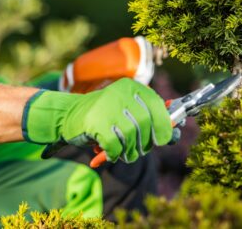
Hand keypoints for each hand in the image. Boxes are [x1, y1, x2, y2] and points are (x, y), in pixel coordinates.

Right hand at [22, 78, 172, 162]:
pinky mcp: (96, 122)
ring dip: (129, 151)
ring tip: (123, 153)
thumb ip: (148, 116)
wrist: (66, 114)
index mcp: (131, 87)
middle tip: (139, 151)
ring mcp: (107, 106)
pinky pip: (116, 146)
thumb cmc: (102, 115)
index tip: (164, 139)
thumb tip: (175, 128)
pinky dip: (114, 154)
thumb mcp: (125, 110)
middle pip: (146, 124)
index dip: (164, 125)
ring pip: (132, 137)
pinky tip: (108, 153)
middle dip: (145, 143)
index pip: (157, 106)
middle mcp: (120, 93)